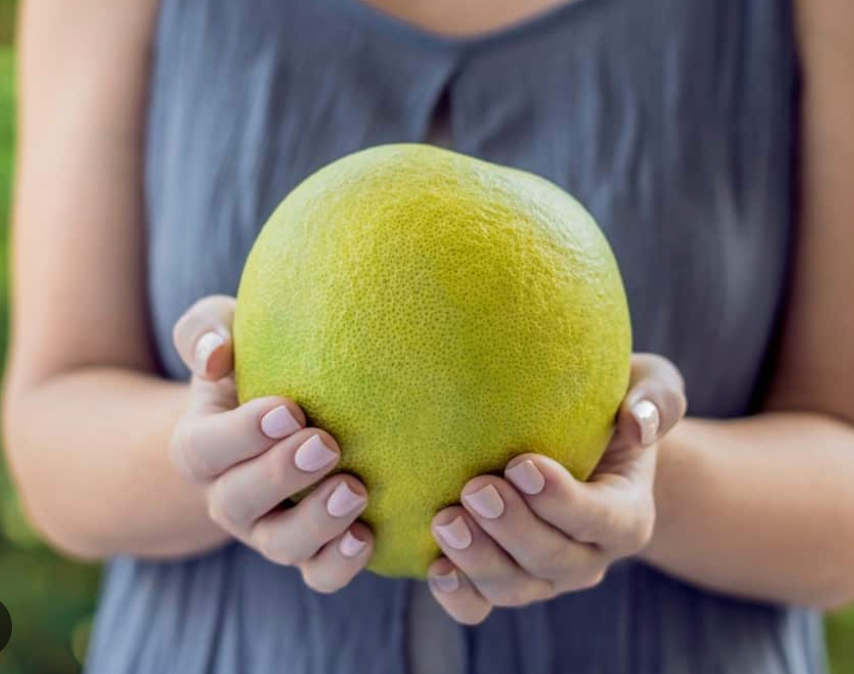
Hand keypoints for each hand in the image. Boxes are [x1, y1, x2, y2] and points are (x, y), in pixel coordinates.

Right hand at [169, 295, 372, 591]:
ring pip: (281, 546)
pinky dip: (341, 563)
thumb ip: (206, 331)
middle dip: (282, 475)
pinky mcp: (308, 547)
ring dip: (317, 524)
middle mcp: (227, 495)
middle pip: (239, 502)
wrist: (271, 417)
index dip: (244, 434)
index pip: (207, 447)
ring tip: (355, 491)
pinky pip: (318, 573)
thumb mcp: (221, 333)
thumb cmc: (247, 365)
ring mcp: (267, 528)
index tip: (289, 409)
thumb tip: (215, 354)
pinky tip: (370, 534)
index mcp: (201, 445)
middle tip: (326, 443)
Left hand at [427, 353, 686, 623]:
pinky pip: (481, 606)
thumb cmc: (611, 405)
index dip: (562, 501)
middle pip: (554, 560)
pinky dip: (458, 595)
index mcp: (627, 514)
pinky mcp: (505, 579)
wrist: (581, 442)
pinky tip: (436, 566)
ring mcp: (544, 575)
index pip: (601, 519)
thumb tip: (637, 421)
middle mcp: (588, 555)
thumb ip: (657, 398)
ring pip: (516, 588)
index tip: (522, 464)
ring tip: (445, 520)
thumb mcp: (649, 387)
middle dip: (512, 529)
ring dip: (479, 561)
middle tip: (475, 488)